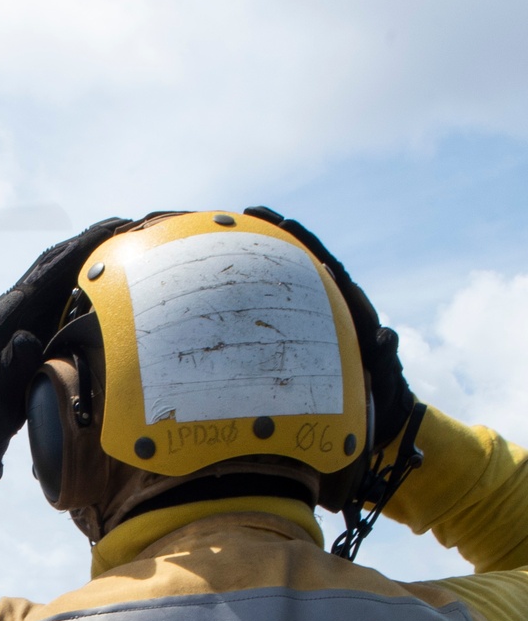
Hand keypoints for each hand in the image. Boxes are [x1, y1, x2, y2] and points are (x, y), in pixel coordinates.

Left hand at [0, 217, 127, 477]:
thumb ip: (12, 366)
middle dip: (92, 241)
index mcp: (8, 316)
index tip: (118, 228)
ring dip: (88, 257)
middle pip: (56, 261)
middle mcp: (14, 308)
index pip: (51, 269)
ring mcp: (19, 317)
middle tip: (132, 227)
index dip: (84, 245)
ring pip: (57, 275)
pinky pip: (57, 296)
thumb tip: (27, 337)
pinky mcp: (25, 330)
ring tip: (125, 246)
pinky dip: (82, 281)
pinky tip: (104, 284)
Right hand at [243, 207, 415, 448]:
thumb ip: (386, 354)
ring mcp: (320, 319)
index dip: (307, 241)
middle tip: (250, 212)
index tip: (285, 222)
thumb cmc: (386, 392)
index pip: (327, 265)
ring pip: (290, 281)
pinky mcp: (308, 335)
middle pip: (304, 260)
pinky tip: (233, 292)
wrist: (382, 408)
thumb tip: (385, 334)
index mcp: (353, 306)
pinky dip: (261, 295)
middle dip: (279, 234)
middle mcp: (334, 305)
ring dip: (266, 258)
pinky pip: (282, 308)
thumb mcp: (386, 375)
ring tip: (235, 237)